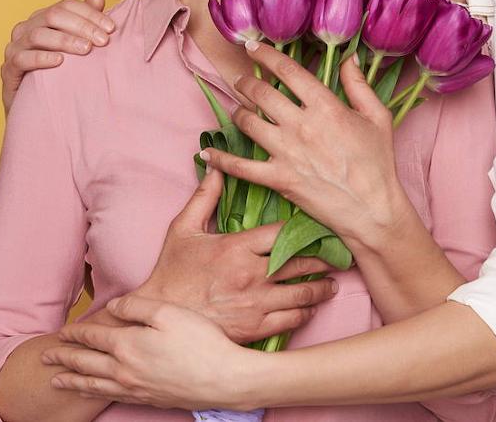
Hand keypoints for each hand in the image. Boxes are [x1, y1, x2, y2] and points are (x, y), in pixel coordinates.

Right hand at [1, 0, 115, 112]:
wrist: (35, 109)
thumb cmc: (57, 74)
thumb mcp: (74, 48)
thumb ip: (84, 22)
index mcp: (42, 19)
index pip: (66, 5)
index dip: (90, 13)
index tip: (111, 28)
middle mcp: (26, 28)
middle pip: (53, 15)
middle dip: (81, 26)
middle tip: (103, 41)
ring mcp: (14, 48)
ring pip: (37, 35)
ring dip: (64, 40)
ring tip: (86, 49)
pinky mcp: (8, 70)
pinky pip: (21, 59)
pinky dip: (41, 58)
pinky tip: (59, 61)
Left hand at [43, 294, 259, 410]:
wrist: (225, 380)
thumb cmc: (200, 342)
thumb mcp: (167, 312)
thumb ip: (136, 307)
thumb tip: (112, 308)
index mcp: (127, 345)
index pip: (92, 338)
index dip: (75, 333)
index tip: (61, 331)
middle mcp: (125, 370)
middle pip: (85, 363)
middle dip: (63, 358)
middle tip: (45, 356)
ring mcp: (135, 388)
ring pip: (94, 385)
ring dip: (72, 380)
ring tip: (56, 379)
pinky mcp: (148, 399)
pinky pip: (110, 397)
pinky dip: (93, 394)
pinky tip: (92, 391)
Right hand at [138, 168, 339, 343]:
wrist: (159, 317)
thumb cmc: (171, 273)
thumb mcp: (183, 229)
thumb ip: (204, 197)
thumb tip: (215, 166)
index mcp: (237, 247)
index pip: (283, 233)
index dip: (305, 230)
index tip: (319, 228)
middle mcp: (251, 274)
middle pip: (302, 262)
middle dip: (324, 260)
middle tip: (337, 256)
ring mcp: (256, 303)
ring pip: (303, 293)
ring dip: (322, 288)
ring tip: (332, 284)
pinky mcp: (255, 328)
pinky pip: (292, 320)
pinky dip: (306, 313)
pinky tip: (310, 308)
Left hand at [201, 41, 410, 248]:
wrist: (372, 209)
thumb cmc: (378, 163)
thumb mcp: (377, 117)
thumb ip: (359, 85)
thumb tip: (347, 59)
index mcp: (325, 106)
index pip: (287, 71)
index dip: (266, 55)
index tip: (252, 47)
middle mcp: (301, 125)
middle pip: (261, 93)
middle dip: (246, 82)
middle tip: (241, 80)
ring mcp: (287, 152)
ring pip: (248, 122)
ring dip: (237, 111)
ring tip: (237, 108)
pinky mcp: (278, 178)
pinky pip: (241, 167)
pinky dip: (221, 159)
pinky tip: (207, 152)